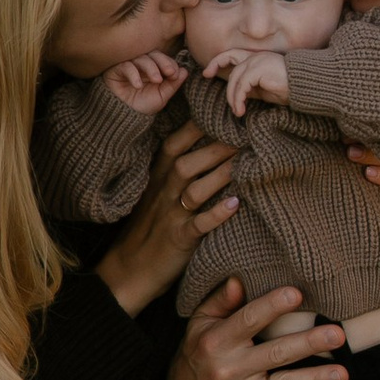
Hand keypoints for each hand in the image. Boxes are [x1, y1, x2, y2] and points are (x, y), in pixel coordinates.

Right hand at [93, 117, 237, 317]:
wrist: (130, 269)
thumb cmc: (152, 224)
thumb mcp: (159, 189)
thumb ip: (181, 166)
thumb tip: (215, 140)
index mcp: (159, 174)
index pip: (177, 142)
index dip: (200, 125)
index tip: (226, 111)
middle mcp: (164, 191)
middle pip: (188, 161)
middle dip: (218, 146)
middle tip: (249, 132)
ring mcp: (170, 215)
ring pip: (195, 189)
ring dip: (222, 174)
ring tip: (250, 161)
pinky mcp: (179, 239)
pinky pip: (198, 225)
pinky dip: (216, 214)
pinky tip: (236, 204)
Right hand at [104, 47, 188, 111]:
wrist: (124, 116)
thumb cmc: (143, 105)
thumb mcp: (162, 97)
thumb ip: (173, 85)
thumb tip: (185, 71)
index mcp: (155, 68)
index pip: (164, 59)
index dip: (171, 65)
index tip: (175, 74)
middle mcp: (142, 63)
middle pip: (154, 54)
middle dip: (163, 62)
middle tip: (170, 72)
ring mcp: (129, 64)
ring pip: (141, 59)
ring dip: (150, 68)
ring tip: (156, 80)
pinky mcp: (116, 69)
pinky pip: (126, 66)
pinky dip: (133, 74)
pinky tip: (138, 85)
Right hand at [170, 275, 347, 379]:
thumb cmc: (200, 349)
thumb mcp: (200, 321)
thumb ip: (221, 300)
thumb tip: (238, 279)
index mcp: (216, 342)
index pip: (247, 321)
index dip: (271, 307)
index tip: (296, 294)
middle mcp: (229, 370)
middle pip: (274, 354)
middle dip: (307, 344)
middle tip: (336, 335)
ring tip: (341, 374)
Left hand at [205, 46, 288, 114]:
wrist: (305, 86)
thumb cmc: (289, 89)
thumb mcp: (265, 90)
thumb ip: (250, 88)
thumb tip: (237, 95)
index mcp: (258, 59)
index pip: (233, 54)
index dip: (218, 61)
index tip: (208, 72)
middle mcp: (257, 56)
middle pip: (230, 58)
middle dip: (217, 68)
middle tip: (209, 80)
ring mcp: (258, 61)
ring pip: (235, 77)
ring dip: (233, 96)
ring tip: (237, 110)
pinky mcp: (260, 69)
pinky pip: (242, 85)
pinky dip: (238, 98)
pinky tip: (241, 109)